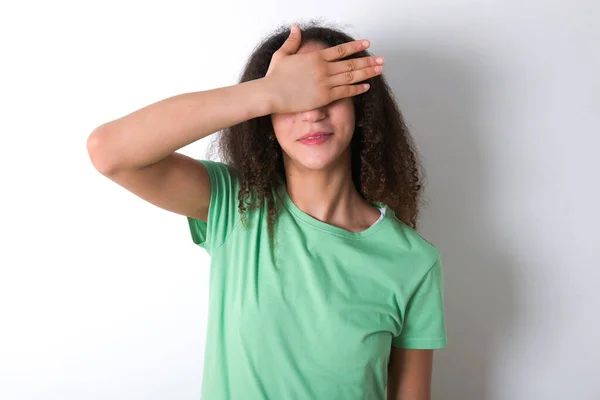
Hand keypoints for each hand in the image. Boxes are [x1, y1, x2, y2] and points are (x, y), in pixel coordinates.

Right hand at [263, 25, 383, 113]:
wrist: (271, 93)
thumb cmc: (274, 77)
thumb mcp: (283, 55)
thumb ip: (292, 41)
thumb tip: (296, 28)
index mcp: (316, 57)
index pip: (341, 50)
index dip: (356, 47)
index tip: (367, 44)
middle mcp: (323, 69)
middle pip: (351, 64)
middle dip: (368, 61)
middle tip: (382, 60)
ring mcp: (325, 83)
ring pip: (351, 77)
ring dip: (367, 73)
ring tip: (379, 70)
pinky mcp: (324, 97)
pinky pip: (345, 92)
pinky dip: (357, 89)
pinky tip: (367, 86)